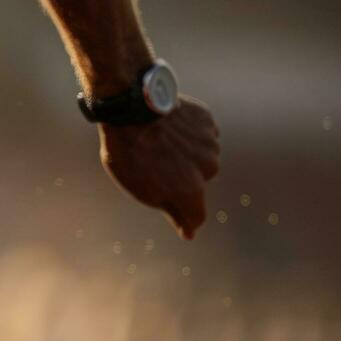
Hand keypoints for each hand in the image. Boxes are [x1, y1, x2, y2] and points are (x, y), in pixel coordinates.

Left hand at [99, 94, 220, 239]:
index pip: (196, 216)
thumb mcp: (141, 190)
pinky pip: (202, 133)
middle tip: (154, 162)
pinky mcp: (207, 120)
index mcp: (191, 191)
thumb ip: (172, 211)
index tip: (173, 210)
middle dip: (181, 177)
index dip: (183, 216)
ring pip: (202, 155)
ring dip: (185, 152)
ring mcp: (210, 143)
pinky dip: (188, 132)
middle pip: (198, 181)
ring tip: (159, 141)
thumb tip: (190, 232)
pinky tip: (168, 126)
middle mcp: (208, 168)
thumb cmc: (130, 153)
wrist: (130, 107)